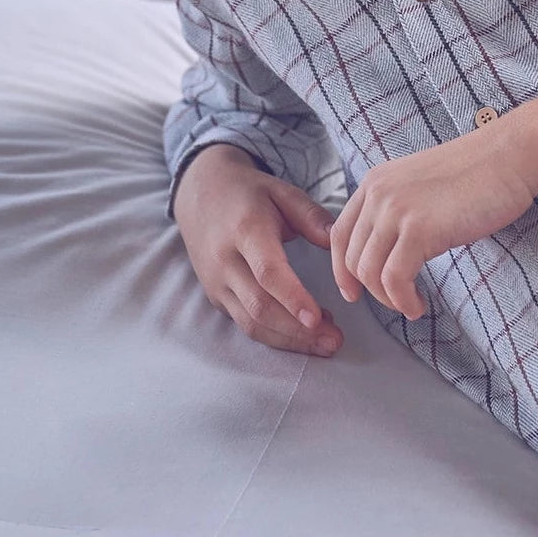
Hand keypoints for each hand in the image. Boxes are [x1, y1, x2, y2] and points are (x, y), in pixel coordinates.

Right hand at [173, 143, 343, 355]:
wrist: (200, 193)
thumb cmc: (249, 193)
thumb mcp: (282, 192)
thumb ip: (311, 216)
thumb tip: (336, 242)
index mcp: (245, 230)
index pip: (267, 271)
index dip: (292, 297)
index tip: (318, 318)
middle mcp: (225, 261)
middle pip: (259, 306)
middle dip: (298, 330)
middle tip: (334, 341)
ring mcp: (217, 282)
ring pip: (250, 322)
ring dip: (289, 340)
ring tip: (325, 344)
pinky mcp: (216, 296)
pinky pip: (243, 323)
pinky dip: (274, 335)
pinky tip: (302, 336)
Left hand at [328, 92, 537, 318]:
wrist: (510, 156)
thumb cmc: (479, 173)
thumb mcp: (422, 185)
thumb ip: (399, 208)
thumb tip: (389, 248)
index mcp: (375, 182)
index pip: (340, 234)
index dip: (341, 269)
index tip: (354, 292)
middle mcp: (378, 194)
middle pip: (352, 258)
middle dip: (370, 290)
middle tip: (397, 302)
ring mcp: (396, 210)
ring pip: (370, 273)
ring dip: (389, 299)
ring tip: (411, 306)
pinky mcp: (418, 229)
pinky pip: (395, 279)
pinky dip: (403, 301)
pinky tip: (418, 306)